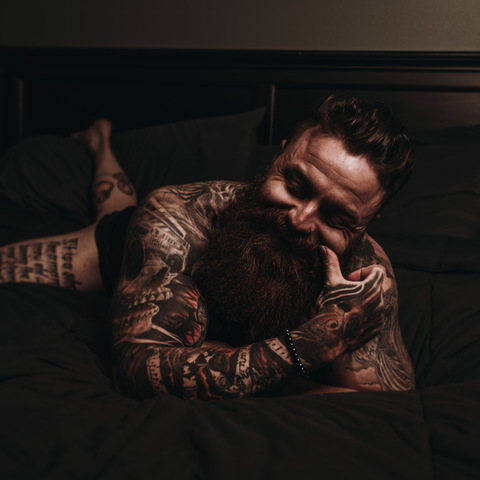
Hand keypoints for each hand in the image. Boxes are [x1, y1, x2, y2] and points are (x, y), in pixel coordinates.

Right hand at [293, 246, 384, 365]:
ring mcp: (379, 318)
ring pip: (374, 302)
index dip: (362, 272)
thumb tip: (323, 247)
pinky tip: (347, 319)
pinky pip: (373, 317)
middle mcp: (380, 303)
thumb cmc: (329, 307)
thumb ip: (331, 263)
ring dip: (362, 300)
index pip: (377, 270)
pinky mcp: (376, 330)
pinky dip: (363, 315)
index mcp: (372, 288)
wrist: (328, 338)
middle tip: (344, 293)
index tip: (349, 280)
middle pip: (374, 286)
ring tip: (345, 306)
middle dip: (360, 286)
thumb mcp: (330, 282)